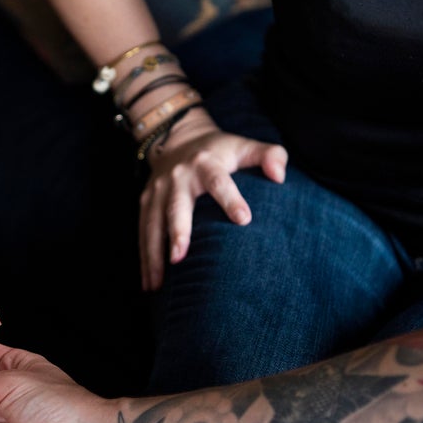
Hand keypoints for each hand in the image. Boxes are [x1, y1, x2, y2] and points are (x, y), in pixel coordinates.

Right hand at [139, 110, 287, 290]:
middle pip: (177, 206)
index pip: (219, 181)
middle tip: (180, 257)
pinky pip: (143, 232)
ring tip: (157, 284)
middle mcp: (178, 177)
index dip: (231, 199)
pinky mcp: (146, 202)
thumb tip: (279, 176)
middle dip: (177, 232)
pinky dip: (144, 259)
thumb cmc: (220, 150)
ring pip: (154, 224)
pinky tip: (149, 283)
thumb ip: (269, 155)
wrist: (178, 137)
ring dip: (154, 254)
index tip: (244, 219)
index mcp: (206, 164)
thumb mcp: (244, 146)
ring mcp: (158, 191)